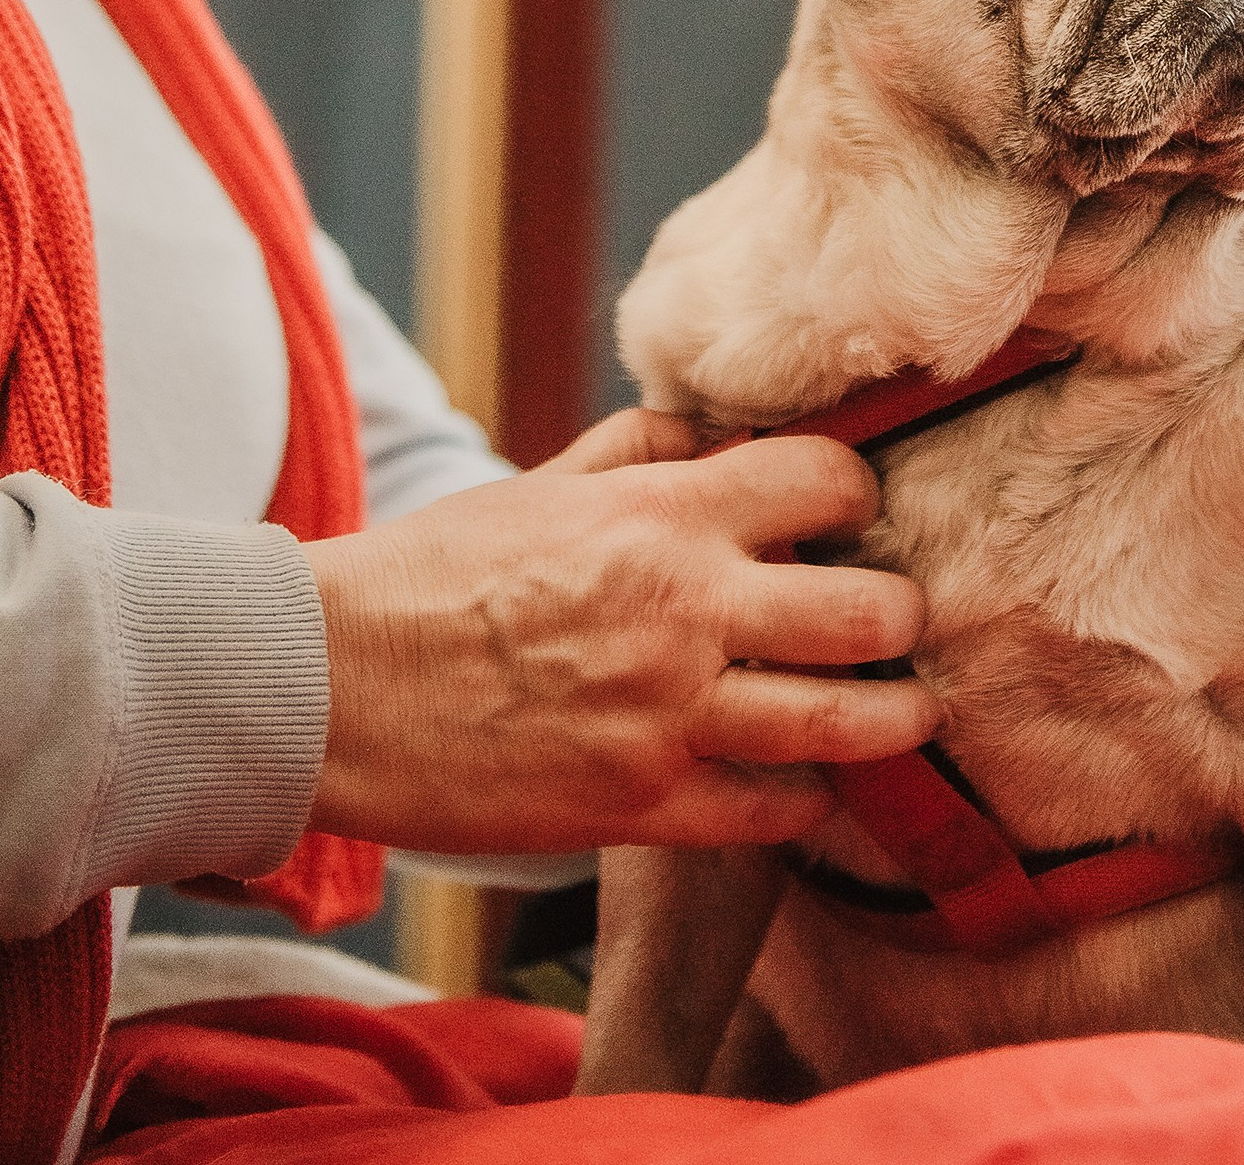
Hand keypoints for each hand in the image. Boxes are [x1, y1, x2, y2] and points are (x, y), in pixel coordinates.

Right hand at [305, 411, 937, 855]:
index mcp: (667, 513)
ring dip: (895, 719)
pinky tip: (805, 784)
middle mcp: (688, 607)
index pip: (831, 476)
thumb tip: (720, 430)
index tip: (857, 510)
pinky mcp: (640, 805)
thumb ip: (644, 447)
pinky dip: (805, 801)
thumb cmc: (434, 573)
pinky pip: (772, 812)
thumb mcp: (545, 480)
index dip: (858, 489)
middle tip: (900, 623)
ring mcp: (670, 714)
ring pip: (848, 724)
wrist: (334, 684)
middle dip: (904, 615)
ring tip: (909, 713)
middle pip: (873, 611)